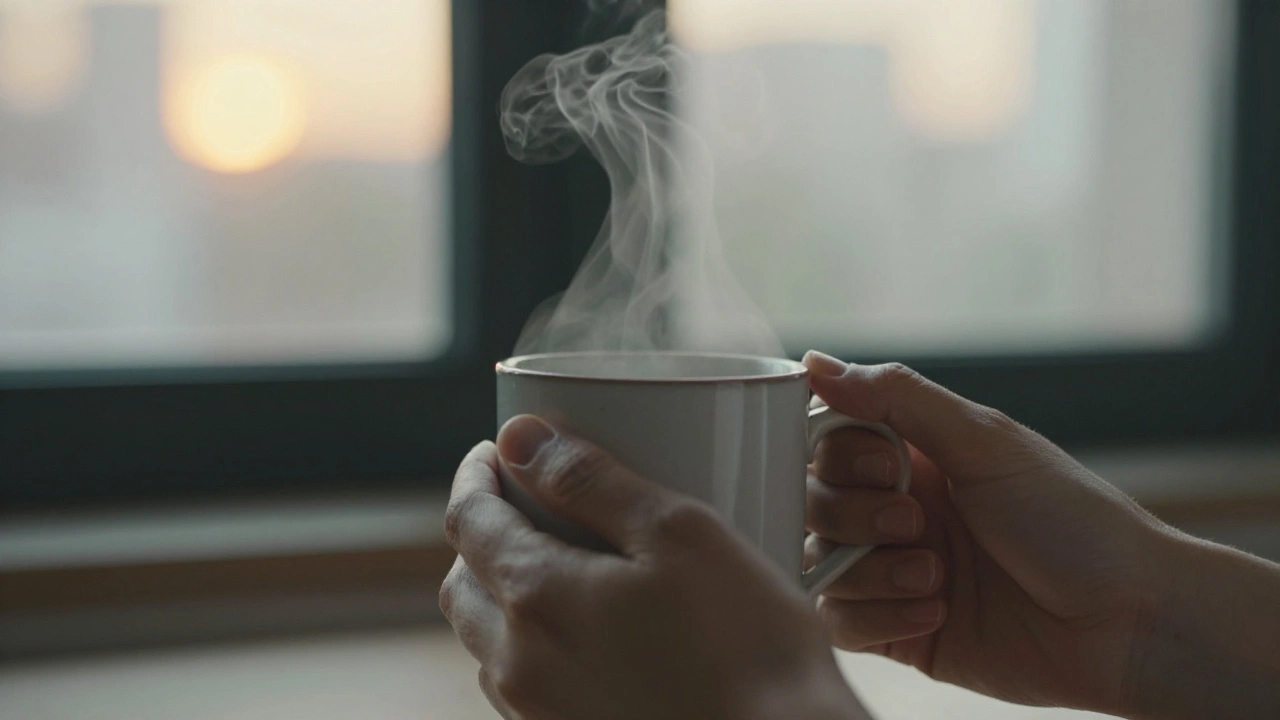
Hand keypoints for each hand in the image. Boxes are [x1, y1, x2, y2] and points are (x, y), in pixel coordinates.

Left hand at [440, 417, 867, 719]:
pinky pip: (521, 687)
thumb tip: (521, 437)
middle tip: (526, 499)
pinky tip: (586, 635)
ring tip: (556, 562)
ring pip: (486, 642)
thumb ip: (591, 480)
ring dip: (501, 592)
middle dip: (481, 532)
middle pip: (463, 584)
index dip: (476, 474)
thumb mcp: (679, 533)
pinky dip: (530, 645)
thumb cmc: (749, 648)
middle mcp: (519, 665)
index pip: (469, 521)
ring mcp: (539, 715)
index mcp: (536, 598)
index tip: (499, 449)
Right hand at [801, 352, 1279, 717]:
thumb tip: (814, 362)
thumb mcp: (985, 442)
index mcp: (917, 458)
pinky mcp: (901, 633)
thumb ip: (896, 398)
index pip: (829, 442)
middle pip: (812, 503)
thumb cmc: (1073, 522)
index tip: (890, 465)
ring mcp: (896, 573)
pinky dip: (878, 618)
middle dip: (856, 514)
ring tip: (935, 576)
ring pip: (818, 564)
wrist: (1126, 621)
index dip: (841, 456)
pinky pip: (842, 624)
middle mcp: (899, 511)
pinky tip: (937, 612)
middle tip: (918, 521)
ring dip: (871, 570)